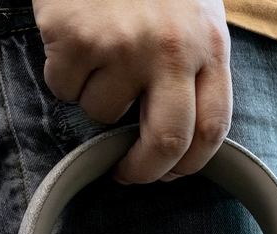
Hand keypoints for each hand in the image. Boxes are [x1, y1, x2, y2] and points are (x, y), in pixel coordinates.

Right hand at [33, 0, 231, 183]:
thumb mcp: (194, 17)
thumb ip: (195, 69)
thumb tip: (181, 141)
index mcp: (210, 45)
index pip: (212, 129)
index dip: (190, 164)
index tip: (170, 173)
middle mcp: (172, 50)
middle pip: (166, 142)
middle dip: (144, 171)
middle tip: (127, 174)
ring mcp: (123, 45)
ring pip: (104, 115)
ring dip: (95, 99)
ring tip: (98, 56)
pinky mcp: (76, 39)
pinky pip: (63, 89)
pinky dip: (63, 76)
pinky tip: (73, 40)